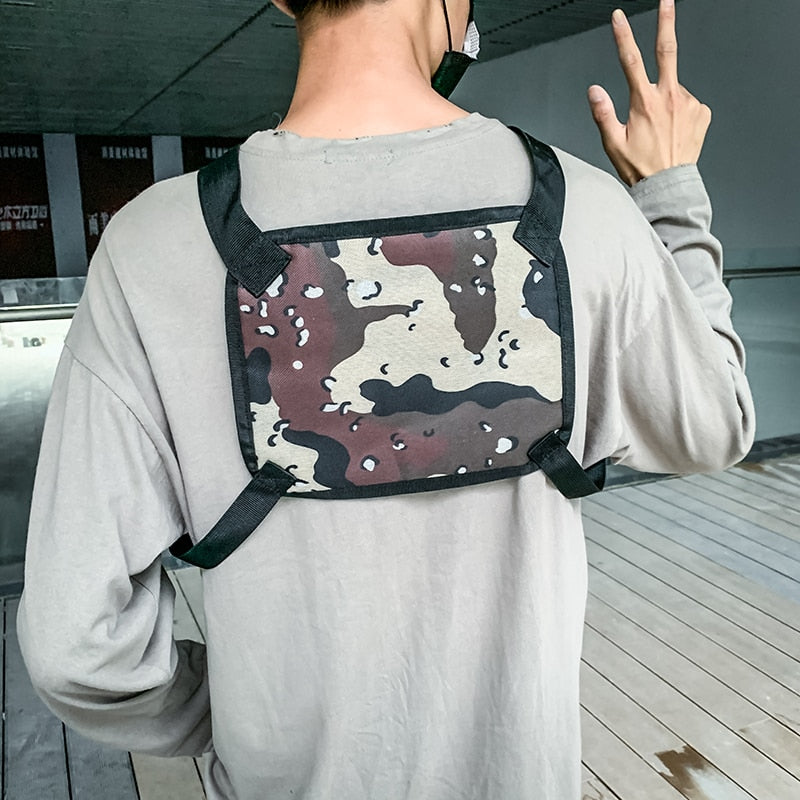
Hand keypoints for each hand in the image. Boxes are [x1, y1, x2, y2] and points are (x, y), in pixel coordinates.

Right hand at [587, 0, 711, 185]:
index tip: (619, 18)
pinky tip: (673, 129)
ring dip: (665, 99)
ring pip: (674, 88)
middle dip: (666, 22)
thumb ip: (603, 113)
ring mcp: (688, 103)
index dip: (623, 36)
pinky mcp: (701, 112)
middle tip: (667, 1)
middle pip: (667, 50)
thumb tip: (594, 90)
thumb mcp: (612, 143)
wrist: (668, 186)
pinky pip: (688, 103)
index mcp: (644, 102)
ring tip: (659, 128)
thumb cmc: (640, 168)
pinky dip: (680, 111)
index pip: (631, 60)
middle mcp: (669, 98)